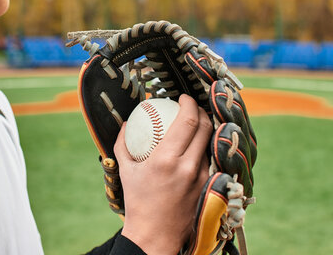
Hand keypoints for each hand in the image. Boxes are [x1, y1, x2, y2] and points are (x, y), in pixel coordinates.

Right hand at [116, 94, 211, 254]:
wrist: (155, 235)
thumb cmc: (137, 202)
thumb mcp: (125, 170)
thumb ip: (122, 144)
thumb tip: (124, 124)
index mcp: (166, 160)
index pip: (188, 121)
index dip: (189, 104)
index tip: (183, 98)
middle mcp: (187, 167)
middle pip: (205, 127)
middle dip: (201, 110)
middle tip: (192, 106)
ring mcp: (200, 177)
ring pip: (210, 143)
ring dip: (205, 128)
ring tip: (196, 122)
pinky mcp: (207, 187)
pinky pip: (209, 159)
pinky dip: (204, 147)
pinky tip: (198, 145)